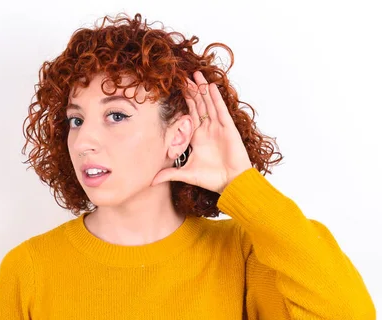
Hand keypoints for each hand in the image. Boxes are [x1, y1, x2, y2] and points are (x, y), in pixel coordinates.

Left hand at [151, 71, 252, 193]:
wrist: (231, 183)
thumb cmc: (212, 179)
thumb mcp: (186, 174)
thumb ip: (169, 174)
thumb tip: (150, 181)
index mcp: (197, 137)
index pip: (190, 114)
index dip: (185, 102)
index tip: (177, 90)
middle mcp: (207, 129)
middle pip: (199, 105)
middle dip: (192, 91)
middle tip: (184, 76)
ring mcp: (218, 127)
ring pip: (208, 104)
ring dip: (202, 89)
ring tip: (196, 75)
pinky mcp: (228, 128)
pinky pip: (220, 110)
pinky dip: (215, 98)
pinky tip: (211, 86)